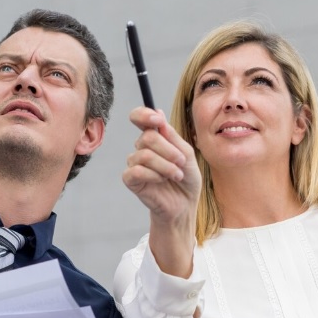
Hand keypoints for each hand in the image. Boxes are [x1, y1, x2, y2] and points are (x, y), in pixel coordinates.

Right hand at [123, 107, 200, 225]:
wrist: (184, 205)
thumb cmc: (186, 180)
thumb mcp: (187, 154)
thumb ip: (172, 136)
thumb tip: (158, 112)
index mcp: (155, 138)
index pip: (139, 117)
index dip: (144, 115)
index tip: (157, 121)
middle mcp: (142, 148)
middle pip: (147, 137)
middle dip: (169, 150)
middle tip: (181, 162)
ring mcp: (134, 163)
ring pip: (145, 155)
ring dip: (165, 166)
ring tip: (176, 175)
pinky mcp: (130, 179)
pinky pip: (136, 171)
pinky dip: (153, 175)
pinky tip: (161, 181)